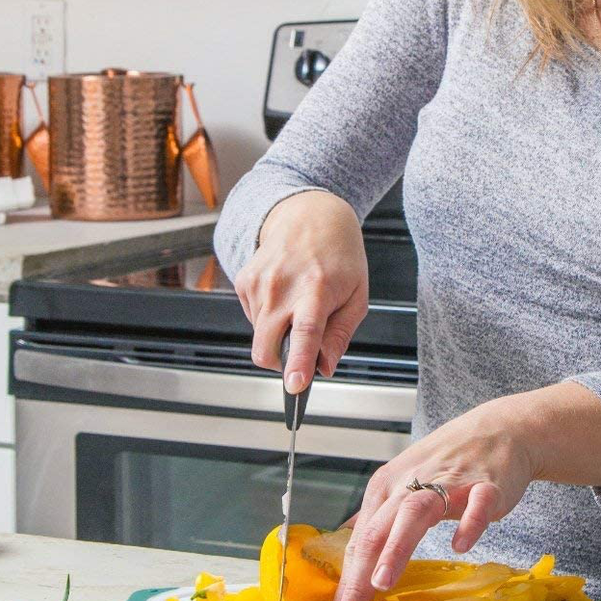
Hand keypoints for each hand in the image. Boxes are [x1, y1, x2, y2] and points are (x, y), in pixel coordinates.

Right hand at [234, 189, 368, 392]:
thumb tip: (325, 367)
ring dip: (277, 335)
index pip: (305, 333)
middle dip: (279, 364)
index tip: (295, 385)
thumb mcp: (357, 295)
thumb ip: (341, 335)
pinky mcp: (243, 280)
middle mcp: (282, 286)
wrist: (309, 214)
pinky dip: (267, 319)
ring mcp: (258, 283)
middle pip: (266, 347)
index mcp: (316, 289)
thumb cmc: (339, 255)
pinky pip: (251, 319)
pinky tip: (283, 296)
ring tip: (297, 306)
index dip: (299, 363)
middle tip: (300, 353)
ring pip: (259, 337)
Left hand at [331, 393, 543, 600]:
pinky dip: (469, 524)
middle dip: (360, 576)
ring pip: (415, 513)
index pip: (361, 539)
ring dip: (396, 548)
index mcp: (388, 488)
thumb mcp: (403, 483)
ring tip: (381, 582)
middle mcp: (411, 484)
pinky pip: (477, 505)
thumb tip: (347, 538)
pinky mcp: (485, 485)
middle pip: (378, 531)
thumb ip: (379, 515)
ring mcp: (449, 483)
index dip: (347, 580)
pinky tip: (460, 545)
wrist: (497, 430)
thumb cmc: (448, 462)